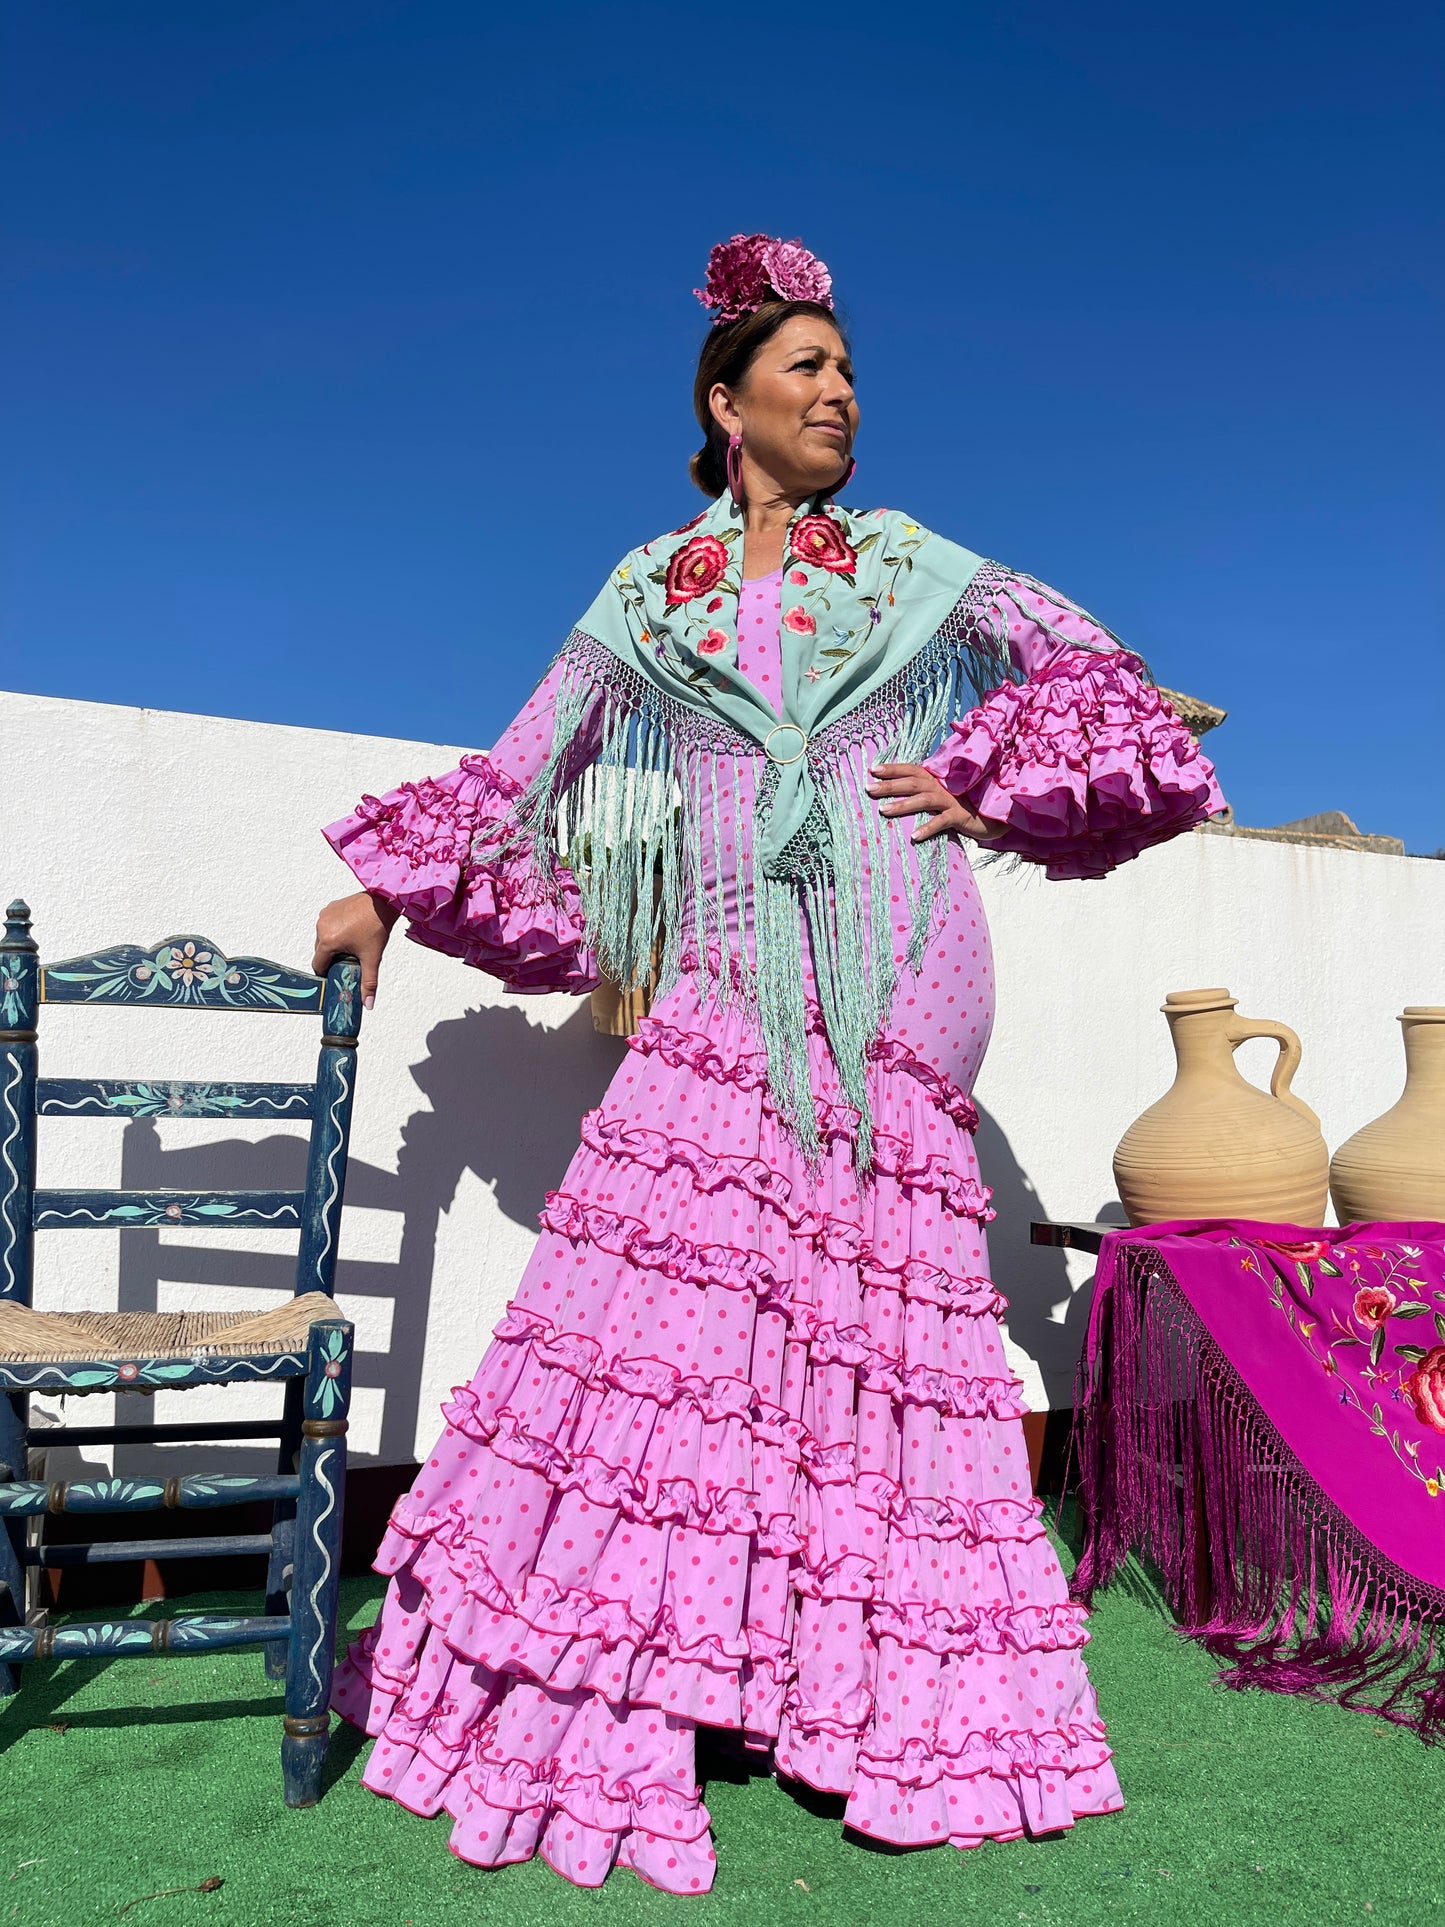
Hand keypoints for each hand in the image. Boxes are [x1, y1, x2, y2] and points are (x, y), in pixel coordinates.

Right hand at [312, 890, 399, 1007]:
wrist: (384, 901)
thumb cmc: (377, 926)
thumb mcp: (372, 957)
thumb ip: (369, 983)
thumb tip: (368, 1004)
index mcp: (328, 941)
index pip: (318, 965)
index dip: (327, 973)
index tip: (337, 973)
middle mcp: (322, 927)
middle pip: (320, 952)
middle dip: (332, 958)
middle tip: (348, 959)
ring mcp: (325, 916)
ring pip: (323, 938)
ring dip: (333, 944)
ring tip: (351, 943)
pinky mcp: (330, 908)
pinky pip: (327, 925)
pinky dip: (335, 930)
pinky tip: (350, 931)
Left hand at [865, 764, 1004, 843]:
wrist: (989, 817)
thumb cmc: (958, 805)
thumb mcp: (938, 796)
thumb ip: (920, 793)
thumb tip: (891, 795)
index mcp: (934, 779)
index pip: (911, 770)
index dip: (893, 768)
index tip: (872, 770)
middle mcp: (941, 786)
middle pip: (913, 783)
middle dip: (890, 785)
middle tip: (869, 789)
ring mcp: (951, 801)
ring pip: (924, 800)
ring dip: (902, 805)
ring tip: (883, 811)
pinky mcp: (960, 816)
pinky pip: (941, 822)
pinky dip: (928, 828)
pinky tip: (914, 836)